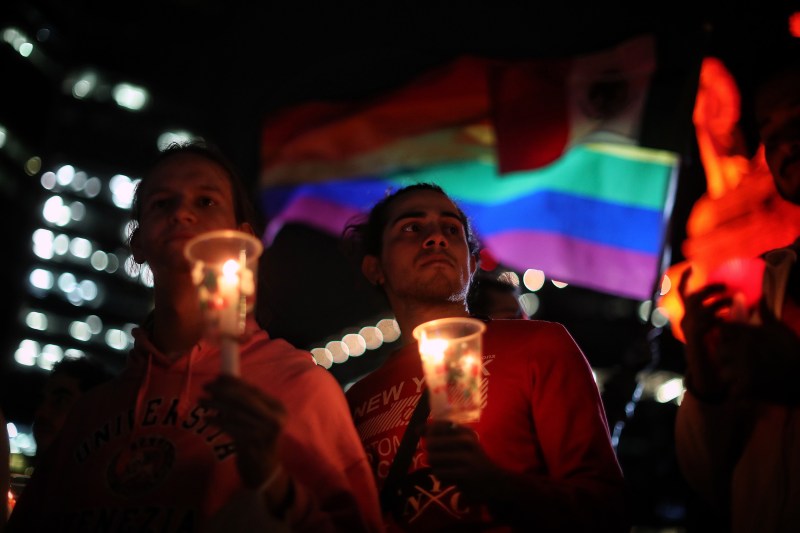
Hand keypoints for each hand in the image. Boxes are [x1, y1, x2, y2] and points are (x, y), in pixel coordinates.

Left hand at [200, 375, 285, 488]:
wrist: (265, 470)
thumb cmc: (260, 441)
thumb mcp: (262, 420)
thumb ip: (250, 404)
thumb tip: (225, 383)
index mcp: (278, 409)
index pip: (254, 390)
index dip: (235, 382)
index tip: (218, 377)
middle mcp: (274, 419)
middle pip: (244, 400)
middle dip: (223, 391)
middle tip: (205, 386)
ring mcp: (263, 433)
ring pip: (235, 413)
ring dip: (215, 405)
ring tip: (201, 400)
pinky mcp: (251, 444)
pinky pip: (230, 428)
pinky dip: (216, 421)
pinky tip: (206, 417)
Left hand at [424, 421, 500, 502]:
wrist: (493, 481)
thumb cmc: (472, 459)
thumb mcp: (462, 443)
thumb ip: (441, 434)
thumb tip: (417, 429)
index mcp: (465, 431)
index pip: (438, 425)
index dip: (427, 431)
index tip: (423, 435)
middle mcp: (467, 441)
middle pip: (431, 443)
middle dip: (430, 452)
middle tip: (437, 458)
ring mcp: (466, 458)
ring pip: (433, 458)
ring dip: (434, 465)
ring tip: (443, 468)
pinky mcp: (464, 474)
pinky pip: (438, 472)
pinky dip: (439, 475)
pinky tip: (448, 476)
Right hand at [678, 267, 731, 398]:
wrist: (704, 372)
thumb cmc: (711, 350)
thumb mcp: (712, 329)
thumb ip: (717, 315)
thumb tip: (735, 299)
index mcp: (687, 316)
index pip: (681, 293)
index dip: (684, 279)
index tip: (692, 266)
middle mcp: (685, 320)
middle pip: (693, 297)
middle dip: (709, 289)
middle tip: (724, 287)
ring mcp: (689, 327)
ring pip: (704, 306)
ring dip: (720, 303)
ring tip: (732, 304)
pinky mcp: (697, 334)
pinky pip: (710, 320)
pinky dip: (721, 318)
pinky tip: (727, 321)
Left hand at [716, 299, 799, 402]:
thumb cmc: (793, 351)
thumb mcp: (779, 330)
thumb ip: (765, 313)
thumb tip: (761, 297)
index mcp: (750, 333)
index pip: (722, 329)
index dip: (726, 336)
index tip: (735, 343)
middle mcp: (744, 348)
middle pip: (719, 350)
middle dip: (727, 357)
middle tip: (743, 363)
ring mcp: (745, 367)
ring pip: (723, 372)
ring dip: (732, 377)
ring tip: (749, 377)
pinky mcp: (748, 387)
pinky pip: (732, 390)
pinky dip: (740, 393)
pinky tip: (752, 390)